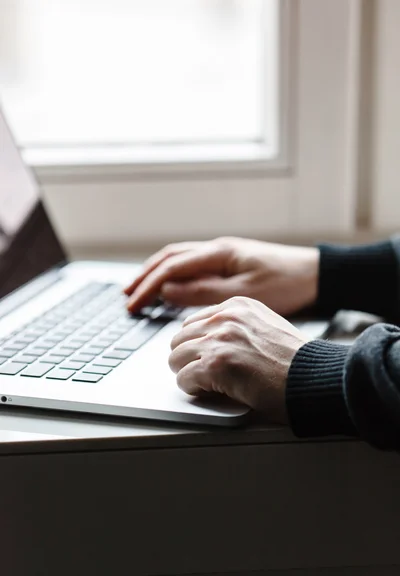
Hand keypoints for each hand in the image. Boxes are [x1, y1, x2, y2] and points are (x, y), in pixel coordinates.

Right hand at [124, 237, 318, 315]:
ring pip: (179, 259)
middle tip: (126, 295)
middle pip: (169, 258)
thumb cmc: (285, 284)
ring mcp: (222, 253)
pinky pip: (192, 264)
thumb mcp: (243, 294)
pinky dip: (174, 274)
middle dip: (145, 276)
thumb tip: (168, 290)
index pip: (171, 268)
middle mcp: (217, 248)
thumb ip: (203, 292)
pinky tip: (170, 284)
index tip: (132, 304)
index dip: (148, 286)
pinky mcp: (229, 261)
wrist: (314, 274)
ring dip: (156, 272)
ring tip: (139, 288)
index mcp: (218, 253)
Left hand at [169, 296, 308, 422]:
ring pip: (176, 358)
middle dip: (187, 358)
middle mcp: (225, 318)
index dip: (196, 344)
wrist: (313, 377)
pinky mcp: (216, 366)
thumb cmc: (296, 361)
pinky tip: (210, 391)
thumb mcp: (265, 326)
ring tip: (206, 383)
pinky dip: (192, 389)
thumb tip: (209, 339)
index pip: (193, 321)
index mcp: (237, 306)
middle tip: (201, 373)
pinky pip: (183, 379)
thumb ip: (236, 326)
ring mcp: (219, 340)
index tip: (201, 356)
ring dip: (188, 373)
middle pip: (179, 339)